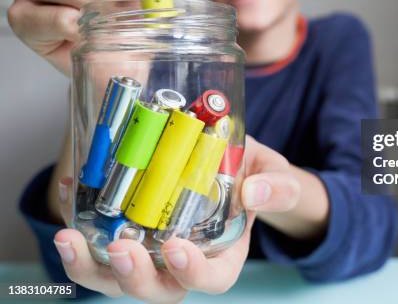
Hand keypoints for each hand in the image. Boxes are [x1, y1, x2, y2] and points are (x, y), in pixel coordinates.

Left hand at [53, 136, 299, 300]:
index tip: (179, 248)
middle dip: (135, 277)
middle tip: (121, 248)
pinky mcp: (127, 228)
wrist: (228, 159)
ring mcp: (151, 248)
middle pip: (157, 288)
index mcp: (224, 253)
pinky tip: (70, 192)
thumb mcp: (274, 174)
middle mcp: (183, 260)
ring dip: (91, 265)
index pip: (212, 280)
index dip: (194, 273)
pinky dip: (79, 224)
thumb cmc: (254, 173)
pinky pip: (97, 241)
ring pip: (117, 277)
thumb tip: (255, 191)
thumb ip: (277, 185)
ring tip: (71, 237)